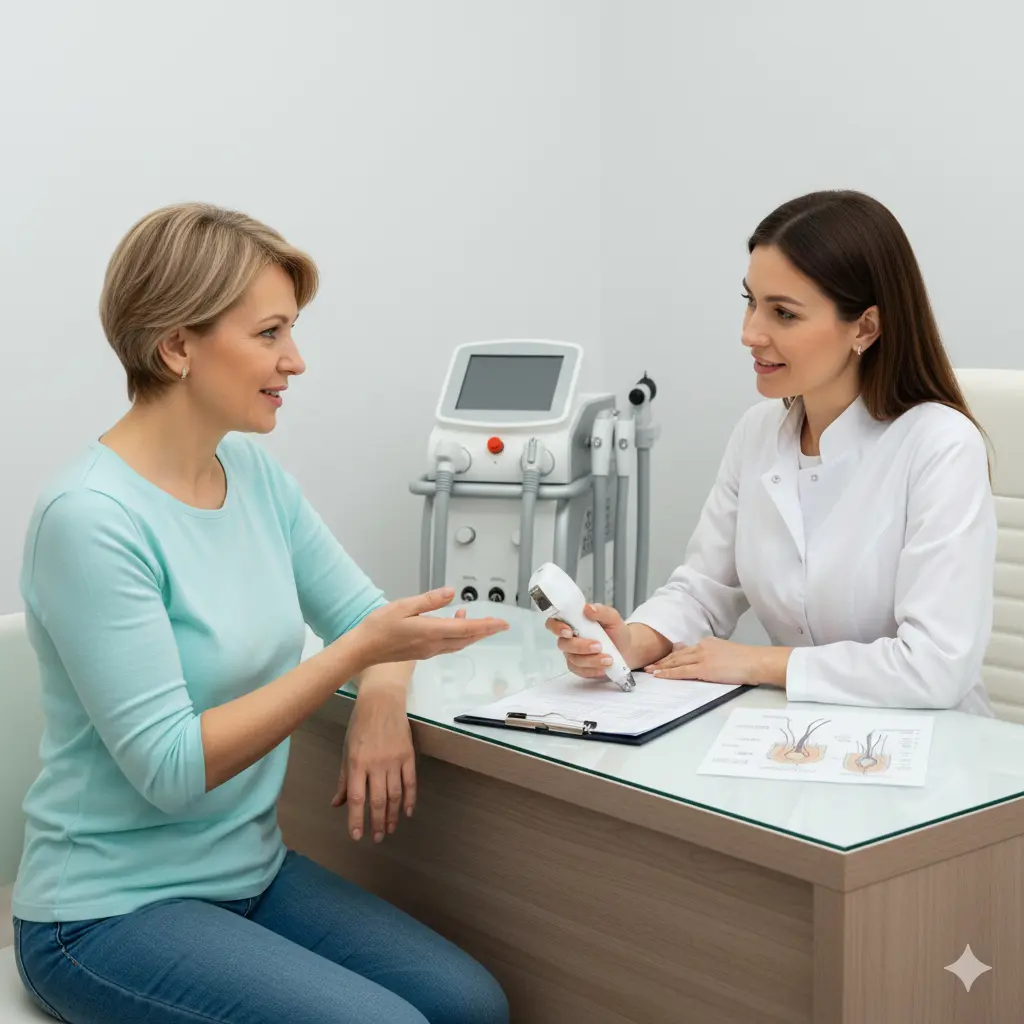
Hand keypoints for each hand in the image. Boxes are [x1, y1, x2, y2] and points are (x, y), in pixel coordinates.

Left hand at [332, 679, 414, 842]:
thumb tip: (336, 804)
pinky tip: (407, 812)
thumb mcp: (346, 750)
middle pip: (378, 801)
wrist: (382, 702)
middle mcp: (376, 765)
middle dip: (377, 823)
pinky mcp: (408, 756)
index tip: (357, 836)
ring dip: (393, 816)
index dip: (356, 819)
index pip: (357, 798)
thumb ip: (343, 779)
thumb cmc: (360, 726)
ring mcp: (394, 760)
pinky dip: (410, 799)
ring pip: (395, 795)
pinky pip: (411, 782)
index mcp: (357, 764)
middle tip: (377, 838)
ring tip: (390, 829)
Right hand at [353, 588, 507, 667]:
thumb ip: (429, 600)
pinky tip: (456, 623)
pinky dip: (459, 635)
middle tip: (501, 624)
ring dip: (473, 634)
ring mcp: (429, 650)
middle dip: (486, 631)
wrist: (363, 650)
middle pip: (467, 638)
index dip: (486, 626)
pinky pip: (449, 645)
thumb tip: (450, 593)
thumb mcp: (403, 606)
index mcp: (430, 631)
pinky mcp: (423, 652)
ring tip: (483, 622)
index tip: (502, 623)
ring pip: (459, 643)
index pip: (466, 629)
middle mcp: (433, 644)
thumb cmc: (379, 627)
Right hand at [545, 603, 633, 678]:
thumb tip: (588, 608)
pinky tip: (604, 668)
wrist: (626, 648)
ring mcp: (572, 653)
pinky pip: (580, 670)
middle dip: (580, 646)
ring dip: (591, 660)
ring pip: (573, 659)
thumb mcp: (613, 618)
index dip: (556, 627)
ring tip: (609, 659)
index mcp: (573, 622)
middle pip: (563, 644)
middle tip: (598, 646)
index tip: (569, 631)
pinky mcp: (578, 667)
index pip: (553, 623)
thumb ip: (602, 611)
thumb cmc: (615, 631)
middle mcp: (569, 638)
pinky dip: (592, 670)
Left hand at [645, 637, 788, 685]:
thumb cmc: (747, 661)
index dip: (672, 656)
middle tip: (649, 665)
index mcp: (708, 643)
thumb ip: (712, 655)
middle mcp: (702, 647)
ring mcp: (702, 657)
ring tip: (650, 671)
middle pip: (677, 655)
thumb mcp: (726, 653)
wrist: (757, 661)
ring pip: (676, 662)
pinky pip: (682, 672)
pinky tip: (660, 676)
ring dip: (661, 667)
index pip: (685, 650)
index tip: (662, 660)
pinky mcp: (704, 668)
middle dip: (662, 661)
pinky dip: (669, 674)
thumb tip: (703, 663)